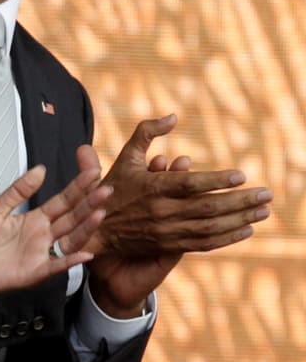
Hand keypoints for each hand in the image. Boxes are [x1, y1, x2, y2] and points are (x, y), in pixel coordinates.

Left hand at [0, 152, 111, 300]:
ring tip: (100, 213)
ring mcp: (42, 254)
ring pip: (70, 239)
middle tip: (107, 189)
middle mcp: (44, 236)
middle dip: (90, 204)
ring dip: (86, 228)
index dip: (77, 188)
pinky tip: (85, 254)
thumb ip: (19, 191)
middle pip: (72, 217)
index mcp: (37, 219)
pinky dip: (70, 261)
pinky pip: (56, 266)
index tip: (93, 172)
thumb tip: (41, 169)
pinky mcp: (35, 272)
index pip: (63, 201)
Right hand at [93, 114, 271, 256]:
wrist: (94, 230)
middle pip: (207, 207)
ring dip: (240, 219)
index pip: (189, 183)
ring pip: (210, 227)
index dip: (217, 180)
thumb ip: (146, 133)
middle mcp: (160, 211)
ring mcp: (165, 231)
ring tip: (264, 211)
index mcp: (150, 187)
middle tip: (267, 193)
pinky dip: (227, 238)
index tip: (241, 175)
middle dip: (241, 201)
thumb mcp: (124, 157)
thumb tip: (173, 116)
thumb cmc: (111, 189)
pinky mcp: (168, 246)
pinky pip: (203, 244)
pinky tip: (246, 230)